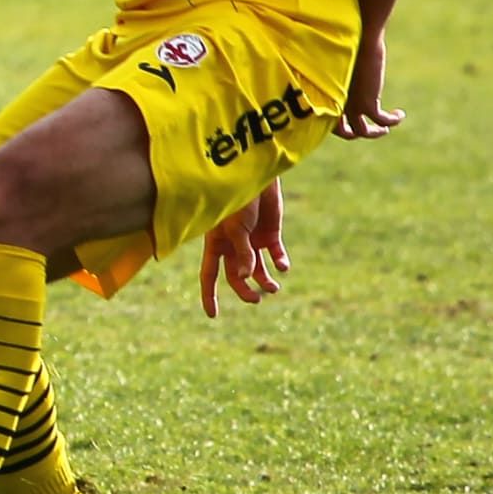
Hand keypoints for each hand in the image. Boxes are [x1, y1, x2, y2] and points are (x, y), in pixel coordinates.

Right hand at [200, 178, 289, 318]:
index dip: (210, 295)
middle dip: (245, 290)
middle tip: (257, 299)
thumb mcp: (237, 228)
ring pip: (257, 270)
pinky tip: (283, 266)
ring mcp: (252, 241)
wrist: (258, 178)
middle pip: (236, 277)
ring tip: (274, 287)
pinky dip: (280, 263)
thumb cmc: (239, 200)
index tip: (213, 315)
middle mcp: (233, 246)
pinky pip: (276, 255)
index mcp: (216, 245)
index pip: (209, 276)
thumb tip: (245, 277)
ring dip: (265, 281)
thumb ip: (243, 253)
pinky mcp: (271, 235)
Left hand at [335, 32, 402, 139]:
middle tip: (370, 130)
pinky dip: (392, 120)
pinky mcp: (368, 103)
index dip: (340, 124)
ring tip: (386, 128)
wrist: (362, 39)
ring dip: (376, 132)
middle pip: (342, 132)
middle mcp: (336, 103)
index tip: (352, 121)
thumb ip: (345, 77)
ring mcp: (351, 105)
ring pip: (363, 131)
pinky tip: (399, 114)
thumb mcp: (345, 65)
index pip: (327, 118)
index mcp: (328, 94)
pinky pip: (382, 120)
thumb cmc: (352, 45)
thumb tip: (352, 77)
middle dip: (356, 133)